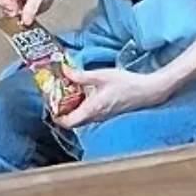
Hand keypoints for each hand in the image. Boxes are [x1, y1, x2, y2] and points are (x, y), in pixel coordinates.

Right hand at [0, 0, 59, 24]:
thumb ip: (31, 7)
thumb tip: (25, 21)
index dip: (1, 1)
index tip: (13, 7)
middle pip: (1, 5)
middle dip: (11, 11)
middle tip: (21, 13)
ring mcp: (14, 2)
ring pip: (8, 14)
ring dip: (17, 18)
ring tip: (28, 16)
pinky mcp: (20, 11)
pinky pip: (16, 19)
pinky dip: (22, 21)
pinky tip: (30, 19)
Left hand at [54, 65, 168, 128]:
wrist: (145, 91)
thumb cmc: (125, 84)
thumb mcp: (101, 75)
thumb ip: (81, 76)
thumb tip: (65, 72)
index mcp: (92, 110)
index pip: (67, 122)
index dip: (56, 116)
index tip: (50, 103)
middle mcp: (95, 117)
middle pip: (72, 121)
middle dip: (62, 110)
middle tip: (56, 95)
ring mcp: (101, 116)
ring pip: (80, 118)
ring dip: (71, 108)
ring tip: (67, 91)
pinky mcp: (106, 112)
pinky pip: (88, 113)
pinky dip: (81, 105)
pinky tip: (83, 92)